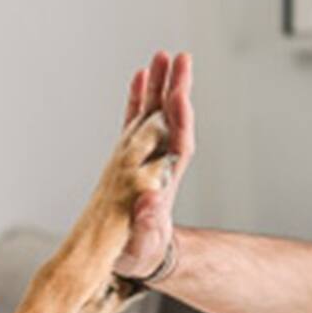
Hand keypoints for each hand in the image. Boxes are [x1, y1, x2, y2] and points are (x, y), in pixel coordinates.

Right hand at [111, 50, 193, 279]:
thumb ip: (146, 225)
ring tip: (162, 56)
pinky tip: (140, 76)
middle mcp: (159, 164)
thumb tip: (150, 201)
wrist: (140, 255)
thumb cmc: (141, 255)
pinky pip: (137, 121)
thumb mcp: (142, 247)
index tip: (178, 95)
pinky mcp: (132, 157)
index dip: (179, 120)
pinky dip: (138, 99)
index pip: (177, 145)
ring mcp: (146, 157)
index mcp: (163, 183)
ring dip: (160, 86)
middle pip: (171, 120)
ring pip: (156, 114)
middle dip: (175, 89)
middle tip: (179, 58)